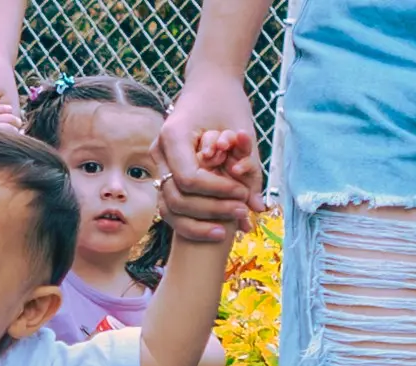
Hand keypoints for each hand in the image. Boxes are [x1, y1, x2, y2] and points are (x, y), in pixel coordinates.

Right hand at [158, 75, 265, 243]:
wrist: (209, 86)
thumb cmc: (228, 104)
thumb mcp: (242, 134)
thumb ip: (249, 170)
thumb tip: (257, 208)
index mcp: (173, 135)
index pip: (189, 179)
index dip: (217, 192)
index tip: (241, 194)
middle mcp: (159, 151)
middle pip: (176, 198)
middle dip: (210, 210)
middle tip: (240, 213)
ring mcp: (158, 163)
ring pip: (168, 209)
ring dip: (197, 224)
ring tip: (225, 230)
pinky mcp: (163, 174)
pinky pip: (170, 207)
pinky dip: (190, 222)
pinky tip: (212, 229)